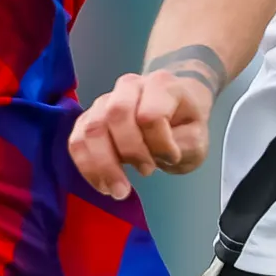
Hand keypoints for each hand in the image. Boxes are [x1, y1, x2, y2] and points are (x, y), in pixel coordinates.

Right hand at [70, 57, 220, 199]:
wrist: (172, 111)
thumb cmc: (184, 125)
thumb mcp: (198, 136)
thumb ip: (183, 144)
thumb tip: (154, 154)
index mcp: (160, 85)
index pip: (150, 114)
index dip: (159, 143)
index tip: (172, 158)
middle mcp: (128, 87)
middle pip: (115, 114)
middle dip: (129, 152)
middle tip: (147, 173)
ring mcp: (104, 101)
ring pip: (91, 128)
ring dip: (103, 165)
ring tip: (119, 191)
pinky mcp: (88, 120)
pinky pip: (76, 142)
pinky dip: (87, 168)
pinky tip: (104, 185)